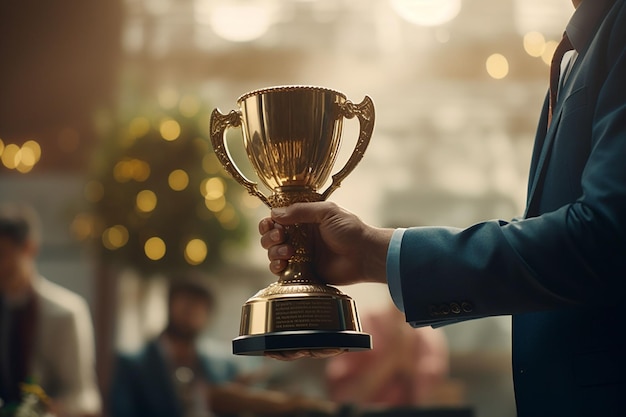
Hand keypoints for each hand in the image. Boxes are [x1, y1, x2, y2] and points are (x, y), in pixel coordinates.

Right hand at [259, 201, 392, 285]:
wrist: (365, 256)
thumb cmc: (350, 231)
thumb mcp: (327, 212)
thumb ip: (301, 211)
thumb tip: (275, 213)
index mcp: (304, 220)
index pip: (277, 219)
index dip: (269, 221)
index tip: (271, 224)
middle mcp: (300, 237)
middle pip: (271, 236)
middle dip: (270, 236)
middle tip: (281, 237)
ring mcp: (300, 255)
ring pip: (273, 253)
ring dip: (273, 252)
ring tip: (288, 252)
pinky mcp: (303, 272)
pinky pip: (282, 271)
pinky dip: (277, 268)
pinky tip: (283, 265)